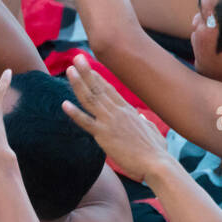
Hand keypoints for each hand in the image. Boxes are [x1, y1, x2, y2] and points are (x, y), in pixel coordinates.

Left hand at [61, 54, 171, 180]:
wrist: (157, 163)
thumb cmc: (157, 152)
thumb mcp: (153, 131)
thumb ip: (145, 123)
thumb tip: (142, 118)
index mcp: (128, 111)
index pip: (109, 90)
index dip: (97, 77)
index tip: (88, 67)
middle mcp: (118, 112)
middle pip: (98, 88)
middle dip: (86, 72)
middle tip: (76, 58)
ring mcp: (110, 122)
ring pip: (90, 99)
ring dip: (78, 84)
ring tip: (69, 70)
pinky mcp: (104, 135)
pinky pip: (85, 122)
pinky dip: (74, 113)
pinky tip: (64, 104)